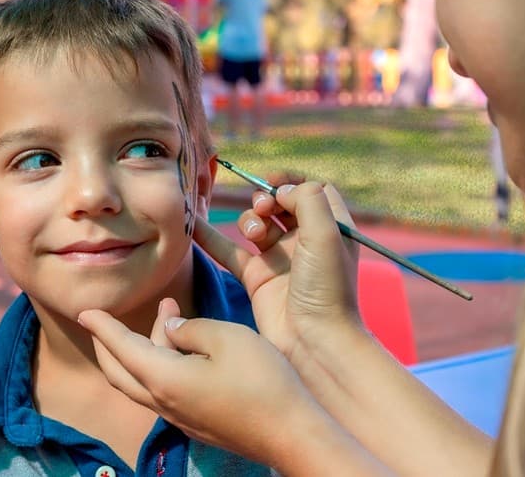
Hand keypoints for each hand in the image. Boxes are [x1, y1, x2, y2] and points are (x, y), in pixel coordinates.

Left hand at [79, 301, 336, 467]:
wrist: (291, 433)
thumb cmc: (262, 381)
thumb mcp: (227, 338)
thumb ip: (191, 329)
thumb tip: (171, 330)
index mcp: (164, 379)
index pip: (122, 349)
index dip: (103, 328)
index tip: (85, 312)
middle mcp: (165, 402)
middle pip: (122, 372)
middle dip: (110, 344)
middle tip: (106, 320)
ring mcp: (182, 416)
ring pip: (145, 380)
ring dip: (147, 347)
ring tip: (170, 313)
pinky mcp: (199, 421)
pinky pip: (165, 390)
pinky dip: (163, 363)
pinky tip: (186, 347)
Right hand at [193, 180, 363, 364]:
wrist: (314, 343)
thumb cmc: (327, 289)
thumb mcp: (327, 235)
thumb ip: (307, 199)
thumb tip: (281, 190)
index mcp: (331, 227)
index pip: (311, 190)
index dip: (292, 182)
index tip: (274, 184)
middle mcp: (306, 241)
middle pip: (280, 204)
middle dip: (267, 199)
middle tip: (263, 209)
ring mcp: (280, 260)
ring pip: (256, 224)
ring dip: (250, 220)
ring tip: (256, 234)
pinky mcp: (258, 278)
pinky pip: (230, 251)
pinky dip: (212, 238)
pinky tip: (194, 224)